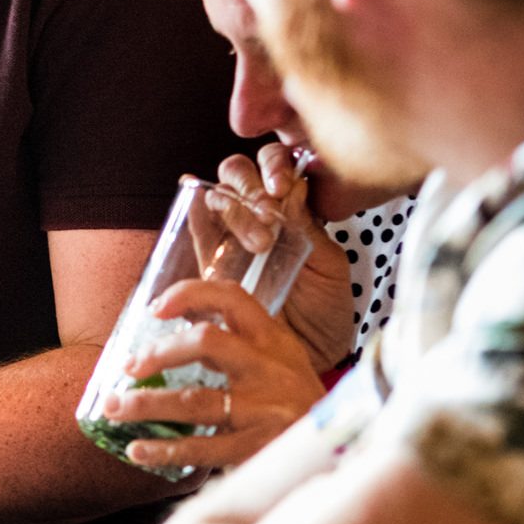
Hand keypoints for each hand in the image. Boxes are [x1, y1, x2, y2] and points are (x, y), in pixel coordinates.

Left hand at [102, 277, 325, 471]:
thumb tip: (174, 331)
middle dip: (158, 354)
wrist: (342, 450)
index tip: (155, 309)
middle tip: (129, 368)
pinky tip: (138, 450)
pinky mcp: (257, 447)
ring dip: (147, 404)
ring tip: (114, 408)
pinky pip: (202, 447)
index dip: (189, 295)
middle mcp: (270, 367)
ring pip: (195, 400)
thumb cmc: (298, 401)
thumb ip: (236, 343)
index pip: (231, 297)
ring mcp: (264, 408)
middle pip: (206, 342)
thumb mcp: (279, 360)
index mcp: (273, 338)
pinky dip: (164, 449)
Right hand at [217, 145, 354, 375]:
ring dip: (230, 205)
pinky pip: (196, 232)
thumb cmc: (328, 311)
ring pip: (217, 196)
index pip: (276, 165)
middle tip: (265, 212)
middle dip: (250, 185)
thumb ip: (310, 229)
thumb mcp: (329, 266)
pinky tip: (194, 203)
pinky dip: (193, 213)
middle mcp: (259, 217)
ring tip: (254, 240)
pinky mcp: (211, 266)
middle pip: (239, 173)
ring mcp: (232, 239)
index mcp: (293, 210)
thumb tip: (291, 189)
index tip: (283, 187)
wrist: (310, 359)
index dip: (276, 166)